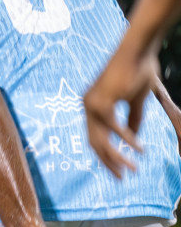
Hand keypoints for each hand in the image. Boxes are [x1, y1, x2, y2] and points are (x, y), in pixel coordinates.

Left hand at [83, 48, 157, 176]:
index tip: (118, 168)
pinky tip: (139, 149)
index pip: (95, 137)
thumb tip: (132, 139)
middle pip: (94, 143)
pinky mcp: (103, 102)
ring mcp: (92, 104)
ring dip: (118, 157)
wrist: (137, 48)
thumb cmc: (138, 70)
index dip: (106, 154)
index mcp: (92, 105)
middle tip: (121, 178)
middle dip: (108, 162)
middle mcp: (87, 106)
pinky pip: (115, 128)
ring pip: (103, 140)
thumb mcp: (135, 100)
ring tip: (132, 169)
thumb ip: (133, 118)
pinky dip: (127, 140)